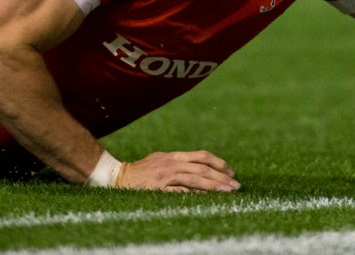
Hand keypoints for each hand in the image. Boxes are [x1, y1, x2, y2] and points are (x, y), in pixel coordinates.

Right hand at [115, 150, 240, 192]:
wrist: (118, 176)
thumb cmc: (141, 171)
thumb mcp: (161, 160)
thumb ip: (178, 163)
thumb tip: (198, 169)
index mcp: (174, 156)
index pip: (201, 156)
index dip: (218, 163)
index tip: (230, 172)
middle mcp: (172, 163)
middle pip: (203, 168)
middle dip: (222, 177)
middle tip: (236, 185)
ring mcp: (166, 176)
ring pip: (196, 179)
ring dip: (214, 186)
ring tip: (228, 192)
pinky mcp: (160, 188)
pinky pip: (181, 192)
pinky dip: (196, 194)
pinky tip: (207, 198)